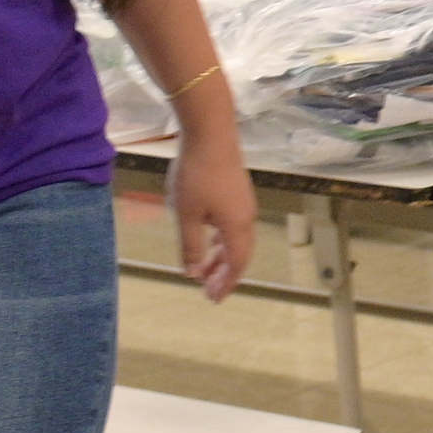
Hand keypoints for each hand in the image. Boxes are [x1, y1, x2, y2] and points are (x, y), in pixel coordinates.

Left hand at [171, 127, 257, 302]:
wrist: (211, 134)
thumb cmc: (197, 175)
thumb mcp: (187, 214)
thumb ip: (190, 246)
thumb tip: (191, 272)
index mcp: (237, 227)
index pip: (236, 265)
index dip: (226, 284)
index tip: (213, 299)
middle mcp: (246, 218)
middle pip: (239, 255)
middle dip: (223, 274)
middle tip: (207, 290)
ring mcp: (243, 204)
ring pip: (234, 240)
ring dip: (219, 257)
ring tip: (202, 268)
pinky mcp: (237, 192)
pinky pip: (231, 226)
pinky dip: (220, 240)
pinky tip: (206, 239)